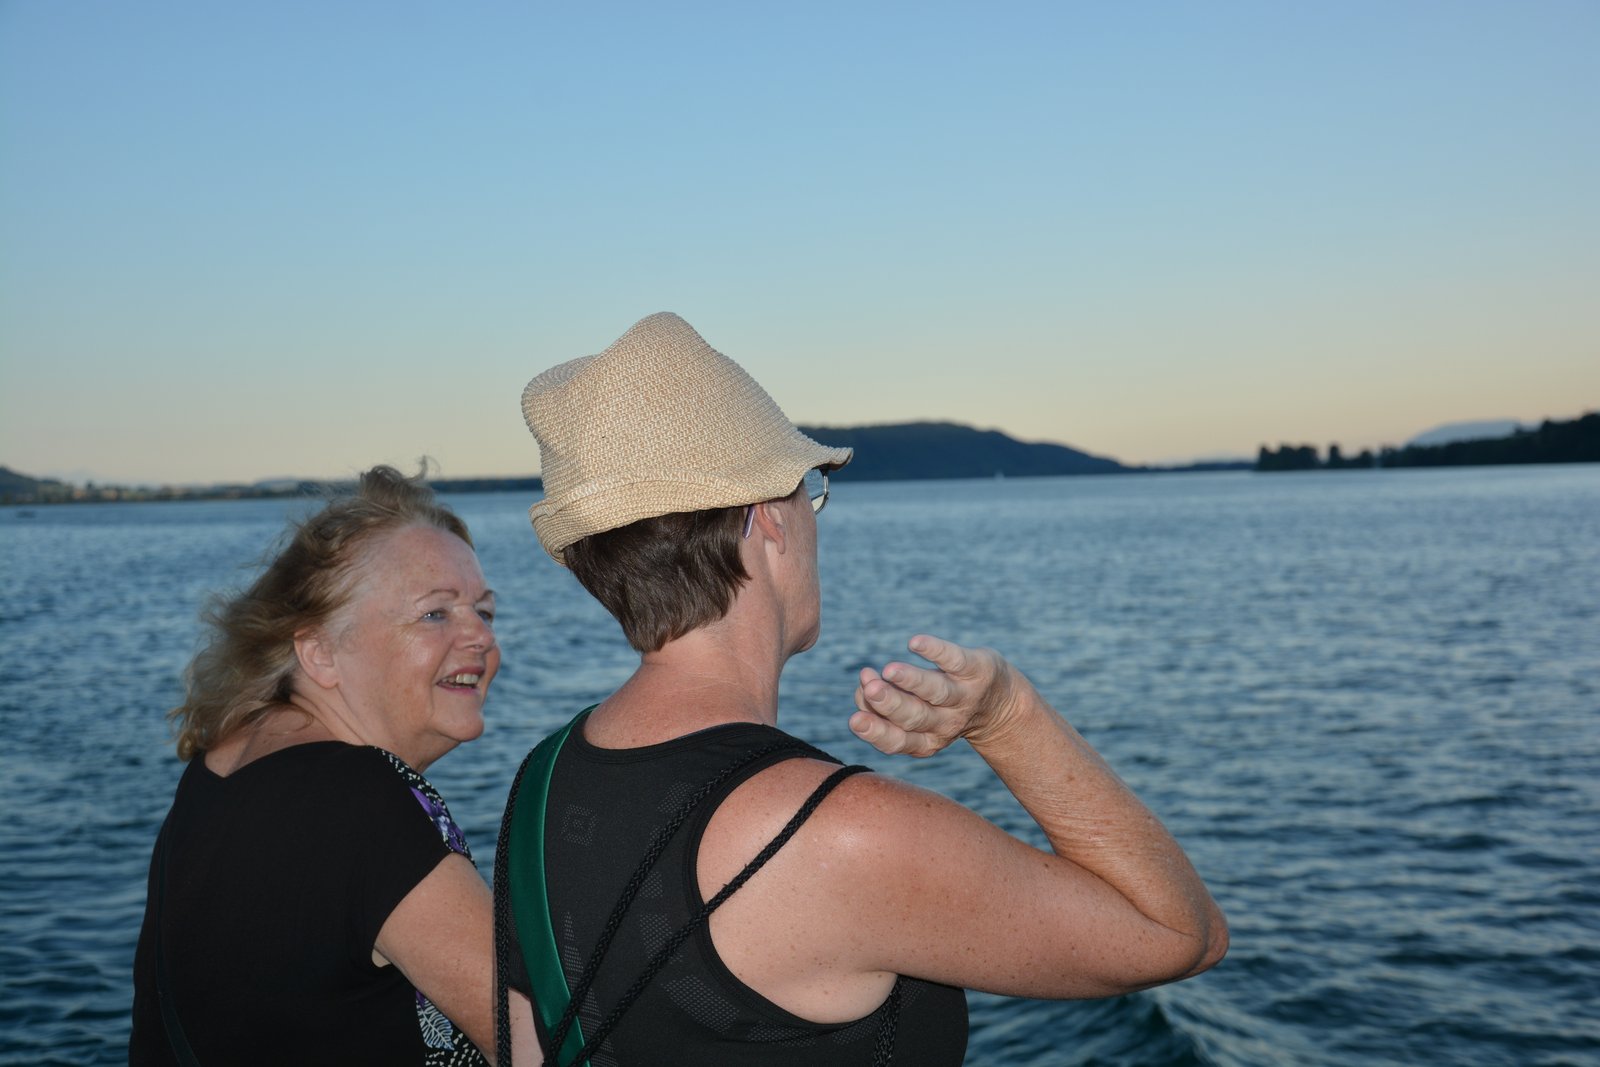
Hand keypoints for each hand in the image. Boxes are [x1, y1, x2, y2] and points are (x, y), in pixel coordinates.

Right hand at [849, 634, 1024, 756]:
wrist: (1002, 704)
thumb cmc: (944, 708)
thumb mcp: (917, 716)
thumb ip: (885, 708)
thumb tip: (861, 690)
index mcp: (927, 740)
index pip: (898, 741)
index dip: (877, 732)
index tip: (854, 719)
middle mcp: (946, 722)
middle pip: (915, 716)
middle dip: (890, 703)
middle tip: (870, 688)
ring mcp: (962, 696)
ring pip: (936, 691)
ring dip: (912, 681)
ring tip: (889, 670)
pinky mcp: (976, 669)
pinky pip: (955, 659)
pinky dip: (935, 650)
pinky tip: (915, 643)